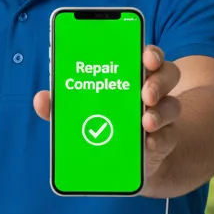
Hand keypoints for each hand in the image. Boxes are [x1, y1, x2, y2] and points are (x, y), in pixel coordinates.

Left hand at [33, 45, 182, 183]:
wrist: (118, 161)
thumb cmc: (96, 123)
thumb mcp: (75, 113)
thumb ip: (59, 105)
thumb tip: (40, 98)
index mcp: (130, 74)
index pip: (146, 55)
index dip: (150, 52)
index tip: (145, 55)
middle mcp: (150, 90)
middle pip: (167, 75)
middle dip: (157, 81)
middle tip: (145, 93)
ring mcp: (161, 115)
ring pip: (172, 105)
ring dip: (159, 112)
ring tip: (146, 122)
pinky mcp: (164, 140)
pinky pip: (168, 137)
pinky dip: (158, 139)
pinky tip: (147, 144)